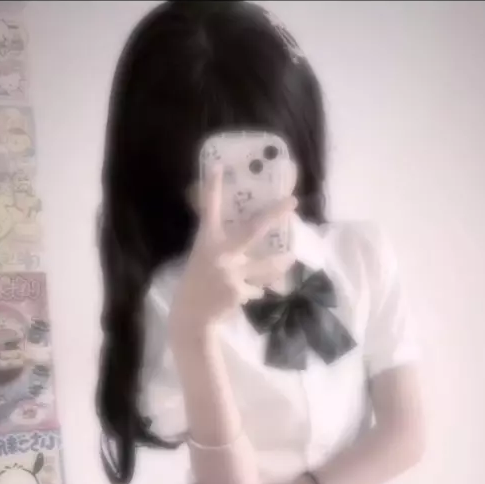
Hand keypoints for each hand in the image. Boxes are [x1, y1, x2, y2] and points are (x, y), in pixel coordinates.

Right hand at [170, 167, 296, 333]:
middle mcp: (219, 253)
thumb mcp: (203, 258)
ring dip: (280, 263)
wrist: (192, 316)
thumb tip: (249, 237)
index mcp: (206, 241)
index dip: (213, 188)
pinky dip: (255, 291)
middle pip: (252, 230)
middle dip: (274, 215)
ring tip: (291, 258)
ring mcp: (230, 272)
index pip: (209, 209)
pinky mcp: (239, 290)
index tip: (218, 167)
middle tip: (293, 202)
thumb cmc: (198, 283)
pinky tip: (245, 295)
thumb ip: (222, 247)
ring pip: (265, 265)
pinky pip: (257, 287)